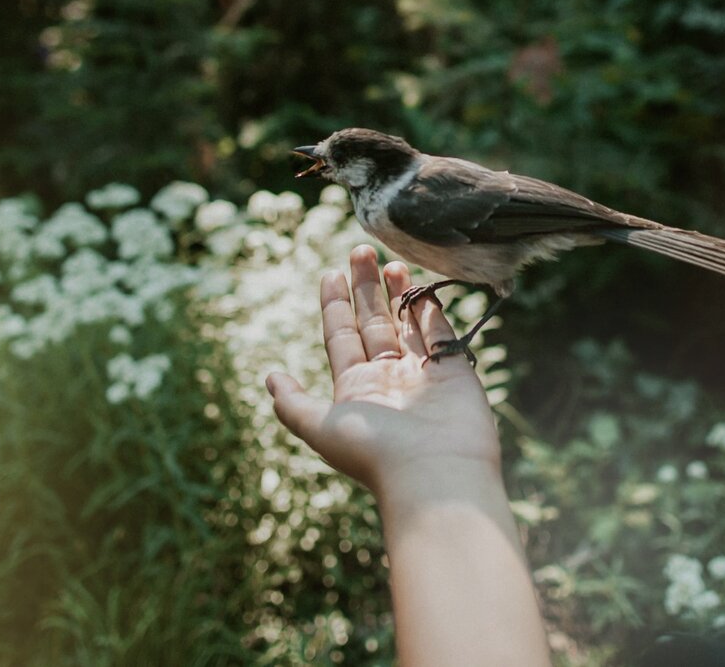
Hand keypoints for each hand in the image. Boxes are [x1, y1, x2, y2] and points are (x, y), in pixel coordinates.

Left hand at [265, 245, 499, 494]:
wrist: (434, 473)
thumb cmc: (375, 451)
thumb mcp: (321, 427)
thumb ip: (293, 404)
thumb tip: (270, 377)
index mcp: (356, 389)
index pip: (341, 336)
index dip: (335, 305)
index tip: (330, 272)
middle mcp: (388, 378)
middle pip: (373, 322)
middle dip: (365, 287)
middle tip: (360, 250)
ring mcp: (422, 373)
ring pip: (407, 323)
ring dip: (398, 292)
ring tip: (391, 261)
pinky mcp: (454, 371)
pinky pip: (441, 331)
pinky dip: (431, 308)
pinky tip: (420, 285)